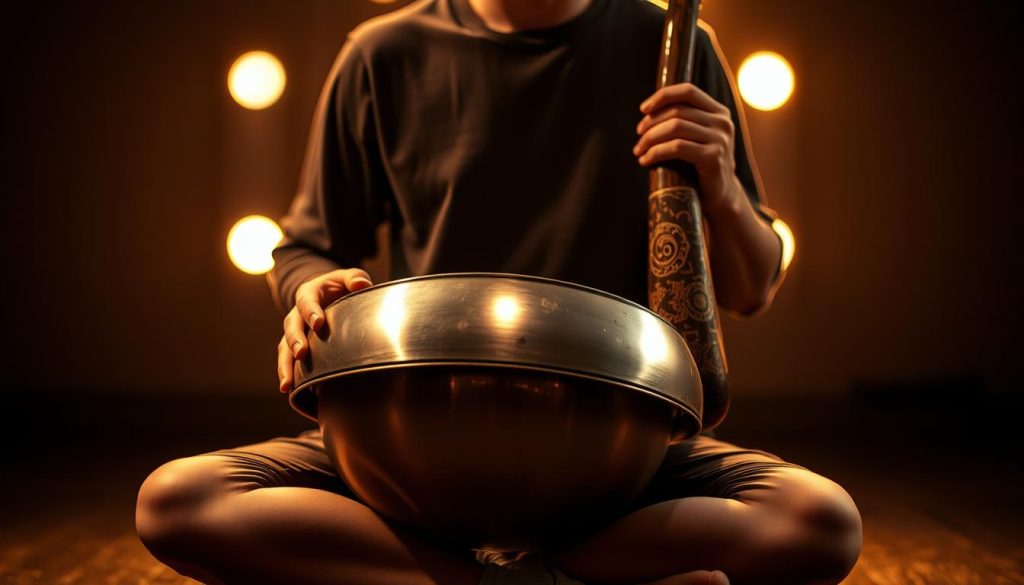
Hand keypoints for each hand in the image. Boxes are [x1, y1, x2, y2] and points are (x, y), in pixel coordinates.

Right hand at [277, 268, 373, 392]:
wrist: (330, 295)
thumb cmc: (342, 286)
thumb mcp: (348, 277)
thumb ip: (355, 278)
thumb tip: (362, 284)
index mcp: (308, 293)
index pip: (306, 301)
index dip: (311, 312)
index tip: (318, 324)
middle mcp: (296, 312)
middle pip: (291, 326)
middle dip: (295, 340)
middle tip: (302, 353)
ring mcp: (294, 330)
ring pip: (284, 346)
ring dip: (285, 364)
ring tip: (287, 383)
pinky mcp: (295, 345)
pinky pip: (287, 359)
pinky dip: (288, 373)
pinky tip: (288, 389)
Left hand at [634, 82, 739, 214]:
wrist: (720, 196)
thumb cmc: (700, 166)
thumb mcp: (697, 137)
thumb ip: (684, 121)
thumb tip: (648, 111)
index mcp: (719, 112)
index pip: (688, 91)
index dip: (663, 96)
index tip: (643, 109)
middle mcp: (722, 122)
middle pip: (677, 111)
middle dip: (651, 123)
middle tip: (638, 136)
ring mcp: (720, 139)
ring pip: (675, 127)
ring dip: (650, 139)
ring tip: (639, 150)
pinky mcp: (713, 157)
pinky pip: (676, 147)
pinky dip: (656, 152)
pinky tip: (645, 161)